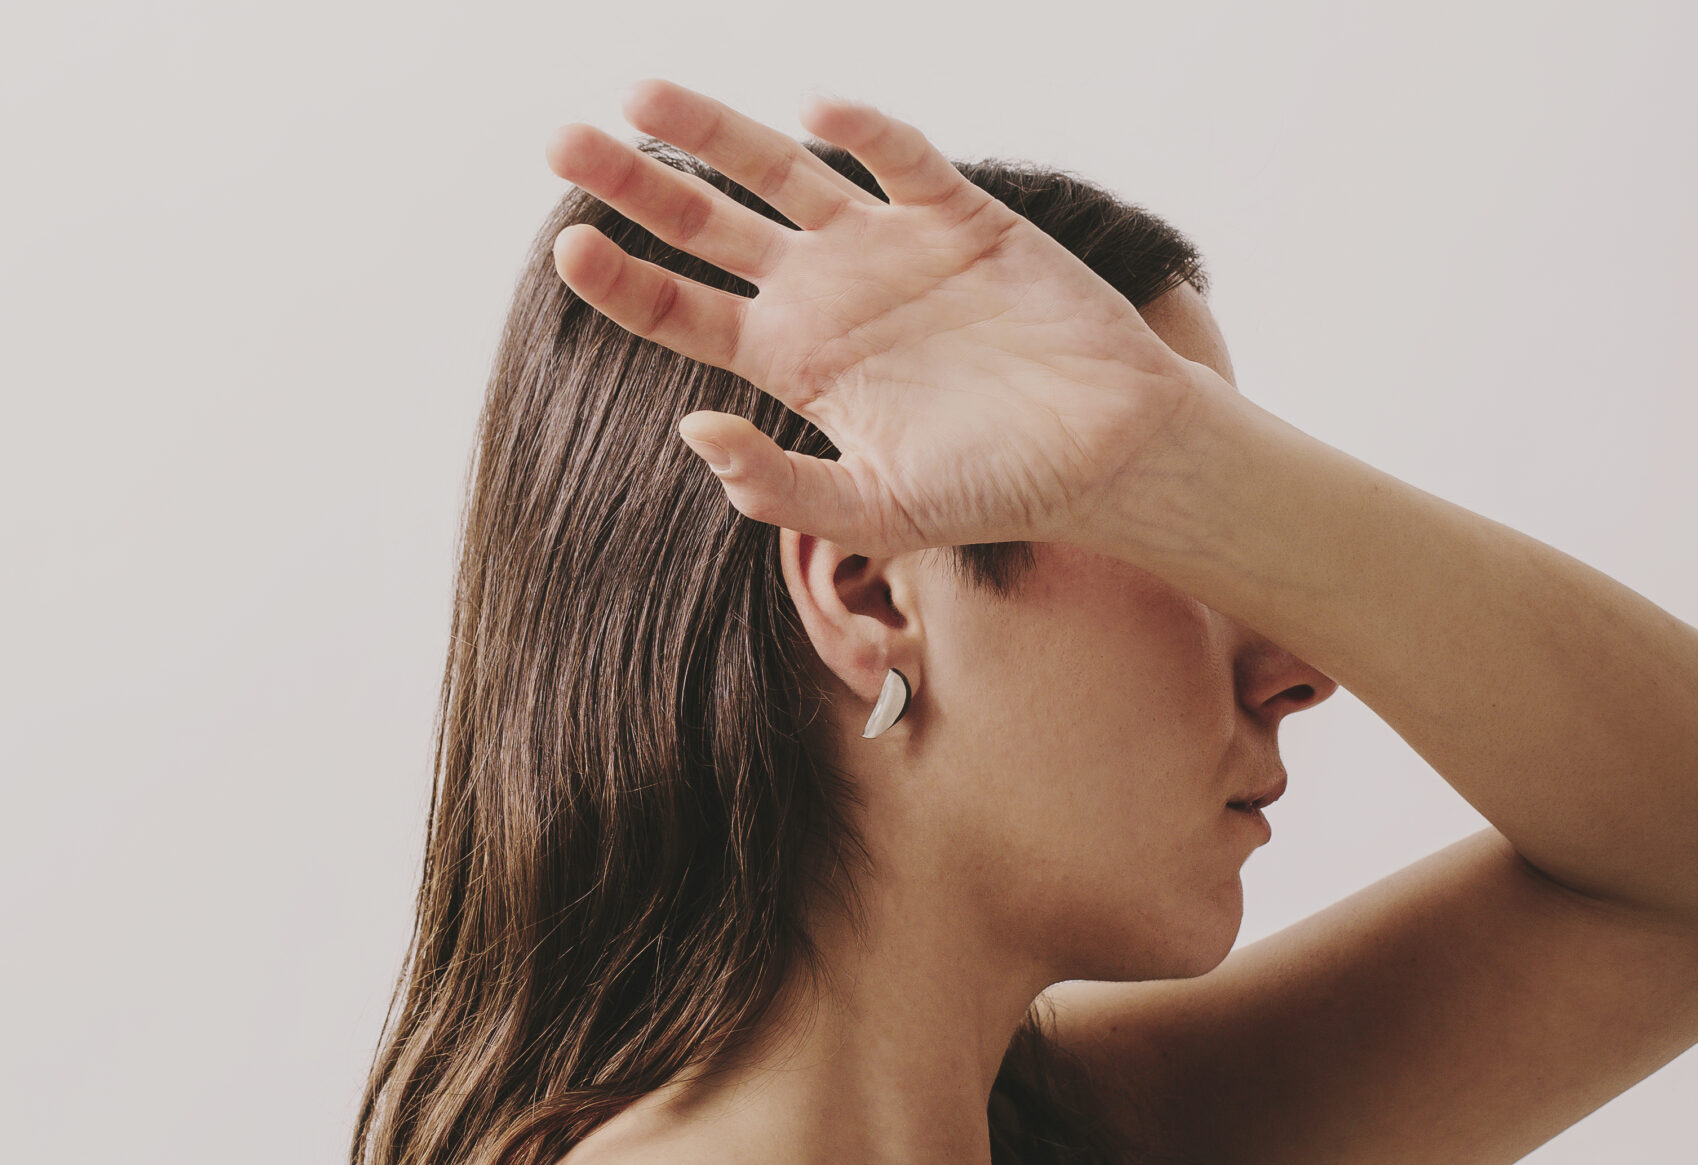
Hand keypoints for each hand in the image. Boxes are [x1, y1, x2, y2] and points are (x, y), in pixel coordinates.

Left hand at [545, 81, 1206, 553]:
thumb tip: (691, 435)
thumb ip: (783, 488)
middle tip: (561, 142)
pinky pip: (899, 158)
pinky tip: (817, 114)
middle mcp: (829, 295)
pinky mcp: (960, 216)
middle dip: (635, 184)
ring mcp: (889, 248)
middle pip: (709, 224)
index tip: (572, 250)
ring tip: (640, 96)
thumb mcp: (881, 511)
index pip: (685, 312)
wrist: (1111, 454)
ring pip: (782, 170)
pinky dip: (862, 132)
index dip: (624, 281)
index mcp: (798, 363)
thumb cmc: (1000, 490)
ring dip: (713, 133)